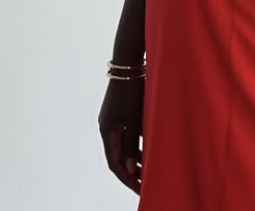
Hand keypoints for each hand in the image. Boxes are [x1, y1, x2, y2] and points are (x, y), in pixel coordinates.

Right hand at [99, 78, 144, 193]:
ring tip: (148, 172)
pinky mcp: (119, 112)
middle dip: (130, 173)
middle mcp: (106, 127)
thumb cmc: (132, 91)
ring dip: (134, 159)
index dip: (127, 178)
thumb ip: (132, 145)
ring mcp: (112, 119)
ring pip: (122, 146)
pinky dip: (135, 145)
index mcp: (106, 131)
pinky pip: (125, 135)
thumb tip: (131, 171)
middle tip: (144, 186)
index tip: (139, 190)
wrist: (128, 64)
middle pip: (117, 157)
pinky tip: (147, 151)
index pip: (114, 163)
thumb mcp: (134, 119)